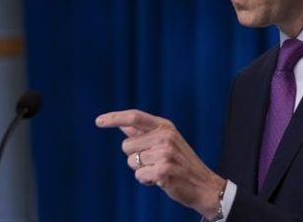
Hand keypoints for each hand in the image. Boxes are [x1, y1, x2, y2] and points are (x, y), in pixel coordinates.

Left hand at [96, 109, 225, 218]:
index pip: (135, 117)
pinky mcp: (163, 170)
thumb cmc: (180, 163)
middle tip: (154, 161)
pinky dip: (146, 181)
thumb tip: (123, 125)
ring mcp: (165, 153)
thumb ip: (144, 133)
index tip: (98, 121)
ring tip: (159, 170)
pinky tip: (160, 180)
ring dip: (141, 170)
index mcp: (165, 126)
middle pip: (126, 145)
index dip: (115, 118)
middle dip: (134, 157)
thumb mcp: (166, 141)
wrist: (203, 185)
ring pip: (131, 162)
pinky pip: (139, 176)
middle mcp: (165, 136)